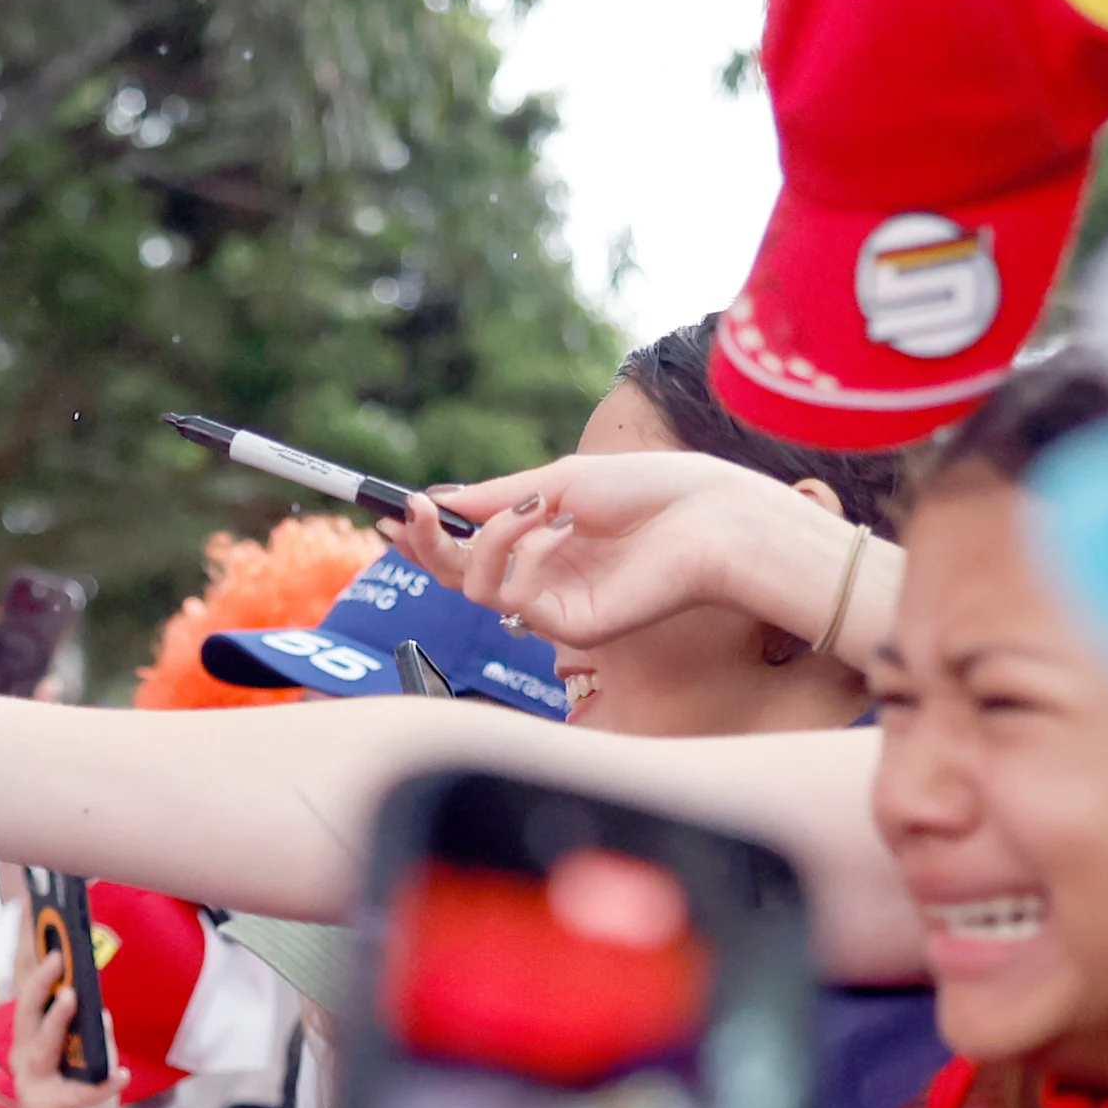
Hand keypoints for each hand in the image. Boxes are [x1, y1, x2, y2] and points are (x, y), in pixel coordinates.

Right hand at [12, 948, 129, 1107]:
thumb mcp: (95, 1068)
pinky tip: (120, 1076)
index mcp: (33, 1044)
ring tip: (72, 998)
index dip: (27, 959)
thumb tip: (99, 1009)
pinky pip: (74, 1096)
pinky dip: (99, 1086)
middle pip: (27, 1014)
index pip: (28, 995)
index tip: (32, 921)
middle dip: (39, 981)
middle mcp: (25, 1062)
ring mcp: (31, 1089)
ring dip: (56, 1022)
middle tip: (56, 953)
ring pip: (39, 1048)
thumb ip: (95, 1039)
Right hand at [382, 451, 874, 657]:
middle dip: (426, 545)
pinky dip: (516, 553)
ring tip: (524, 509)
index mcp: (546, 543)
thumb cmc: (652, 490)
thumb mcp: (561, 479)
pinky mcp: (568, 627)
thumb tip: (440, 498)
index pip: (472, 550)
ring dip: (484, 541)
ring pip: (477, 588)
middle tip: (409, 514)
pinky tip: (549, 527)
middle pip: (460, 577)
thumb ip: (498, 497)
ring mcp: (555, 605)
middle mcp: (545, 578)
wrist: (711, 517)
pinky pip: (511, 596)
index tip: (396, 511)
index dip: (430, 537)